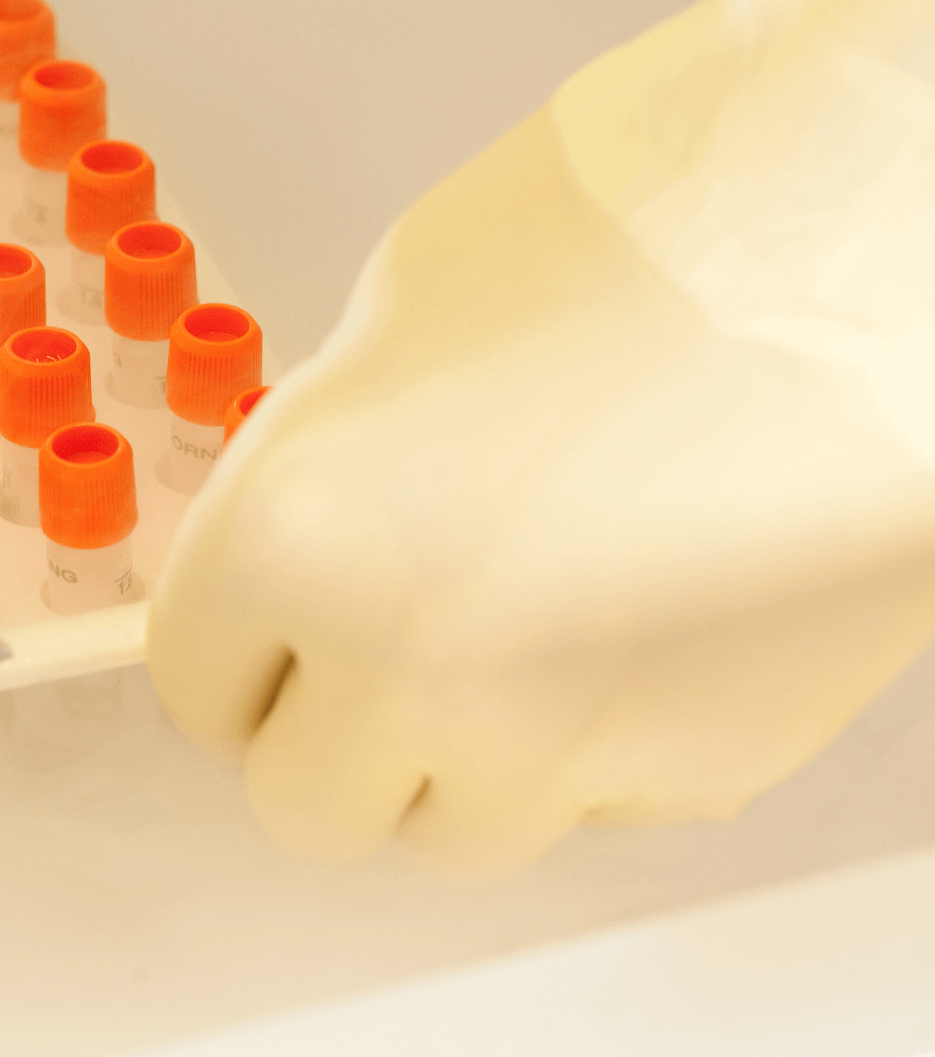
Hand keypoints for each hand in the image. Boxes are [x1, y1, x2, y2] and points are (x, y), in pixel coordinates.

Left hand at [146, 0, 934, 874]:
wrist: (863, 232)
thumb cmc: (646, 224)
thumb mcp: (399, 319)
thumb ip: (325, 470)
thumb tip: (306, 550)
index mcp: (296, 538)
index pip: (192, 683)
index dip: (231, 652)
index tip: (259, 642)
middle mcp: (407, 666)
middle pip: (302, 800)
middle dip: (326, 732)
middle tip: (369, 653)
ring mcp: (561, 740)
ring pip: (451, 832)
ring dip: (455, 758)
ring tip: (517, 634)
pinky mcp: (704, 767)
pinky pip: (596, 803)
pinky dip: (594, 743)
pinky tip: (638, 620)